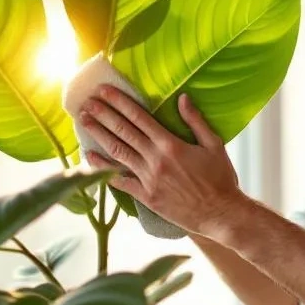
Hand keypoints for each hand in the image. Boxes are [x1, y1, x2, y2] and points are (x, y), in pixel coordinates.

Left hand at [78, 86, 245, 235]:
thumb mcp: (214, 145)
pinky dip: (103, 169)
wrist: (220, 213)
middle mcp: (155, 159)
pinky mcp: (146, 196)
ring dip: (98, 136)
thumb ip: (196, 121)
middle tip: (86, 102)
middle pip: (123, 131)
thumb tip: (182, 97)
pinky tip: (90, 159)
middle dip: (103, 115)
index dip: (119, 102)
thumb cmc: (221, 178)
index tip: (104, 90)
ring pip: (117, 152)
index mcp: (170, 144)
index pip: (139, 117)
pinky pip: (120, 181)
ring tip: (84, 122)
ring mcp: (148, 179)